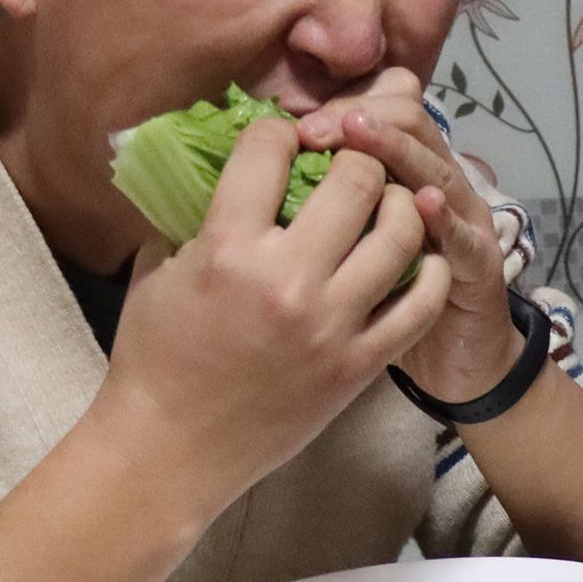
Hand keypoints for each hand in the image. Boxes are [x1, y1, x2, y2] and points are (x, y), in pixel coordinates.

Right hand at [91, 108, 450, 519]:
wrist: (170, 451)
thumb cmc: (154, 359)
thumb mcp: (158, 271)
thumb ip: (194, 215)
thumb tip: (222, 167)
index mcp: (226, 249)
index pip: (270, 148)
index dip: (278, 130)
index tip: (284, 139)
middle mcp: (287, 281)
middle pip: (354, 181)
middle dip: (355, 158)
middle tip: (349, 166)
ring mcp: (331, 325)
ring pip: (400, 234)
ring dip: (400, 207)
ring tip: (389, 204)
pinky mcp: (359, 365)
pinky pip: (420, 305)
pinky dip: (428, 272)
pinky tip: (420, 258)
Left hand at [296, 70, 523, 406]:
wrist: (457, 360)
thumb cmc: (385, 304)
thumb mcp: (360, 242)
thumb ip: (325, 203)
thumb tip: (262, 164)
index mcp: (404, 171)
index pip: (381, 109)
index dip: (341, 106)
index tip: (295, 122)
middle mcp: (436, 184)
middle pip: (411, 121)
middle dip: (361, 119)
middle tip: (315, 127)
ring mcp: (463, 220)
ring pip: (435, 168)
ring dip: (398, 150)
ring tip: (359, 136)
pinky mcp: (480, 264)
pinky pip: (462, 238)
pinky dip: (444, 219)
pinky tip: (422, 205)